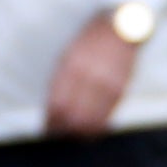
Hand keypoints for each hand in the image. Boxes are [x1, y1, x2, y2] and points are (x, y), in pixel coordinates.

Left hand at [44, 11, 141, 137]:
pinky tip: (91, 131)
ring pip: (90, 121)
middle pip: (73, 116)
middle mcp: (89, 77)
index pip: (58, 105)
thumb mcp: (68, 56)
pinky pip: (106, 117)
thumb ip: (60, 82)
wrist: (119, 30)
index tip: (47, 129)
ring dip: (80, 133)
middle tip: (59, 136)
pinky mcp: (119, 91)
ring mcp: (106, 85)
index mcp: (71, 66)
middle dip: (64, 130)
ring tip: (74, 137)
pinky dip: (96, 128)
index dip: (51, 121)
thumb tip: (53, 110)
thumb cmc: (89, 42)